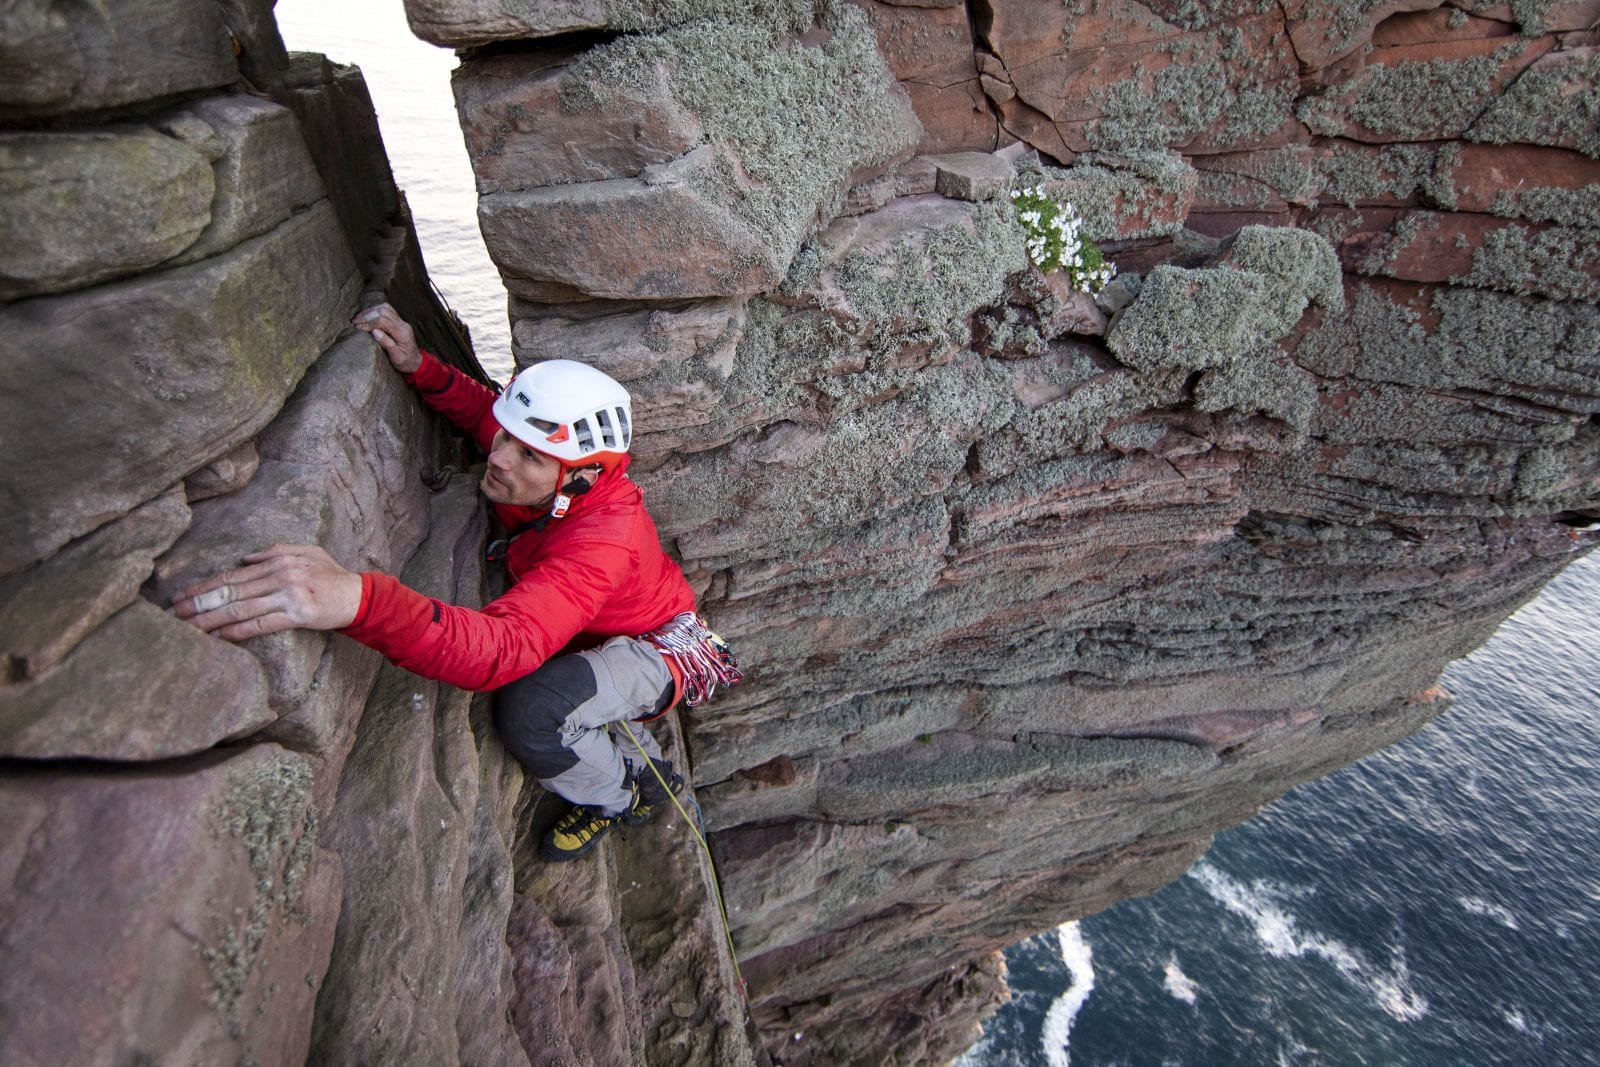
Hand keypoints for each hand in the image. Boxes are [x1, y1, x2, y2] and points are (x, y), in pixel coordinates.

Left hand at [173, 544, 362, 639]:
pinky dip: (236, 631)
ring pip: (241, 608)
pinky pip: (261, 624)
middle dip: (199, 604)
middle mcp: (281, 575)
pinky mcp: (299, 614)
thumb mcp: (307, 552)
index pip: (233, 574)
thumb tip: (244, 558)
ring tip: (188, 629)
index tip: (180, 596)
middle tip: (173, 615)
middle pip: (231, 591)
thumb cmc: (333, 575)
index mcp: (279, 560)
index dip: (204, 586)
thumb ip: (275, 550)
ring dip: (211, 620)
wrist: (360, 596)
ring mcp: (289, 594)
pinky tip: (219, 637)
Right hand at [352, 302, 422, 373]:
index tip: (358, 327)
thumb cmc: (406, 363)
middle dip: (367, 315)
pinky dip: (375, 311)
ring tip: (359, 318)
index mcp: (402, 333)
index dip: (369, 323)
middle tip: (355, 322)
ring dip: (370, 311)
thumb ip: (387, 344)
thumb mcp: (397, 358)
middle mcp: (402, 325)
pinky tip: (367, 315)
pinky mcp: (399, 322)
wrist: (416, 362)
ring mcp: (401, 322)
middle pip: (383, 312)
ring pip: (385, 308)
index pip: (383, 321)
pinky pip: (387, 310)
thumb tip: (375, 331)